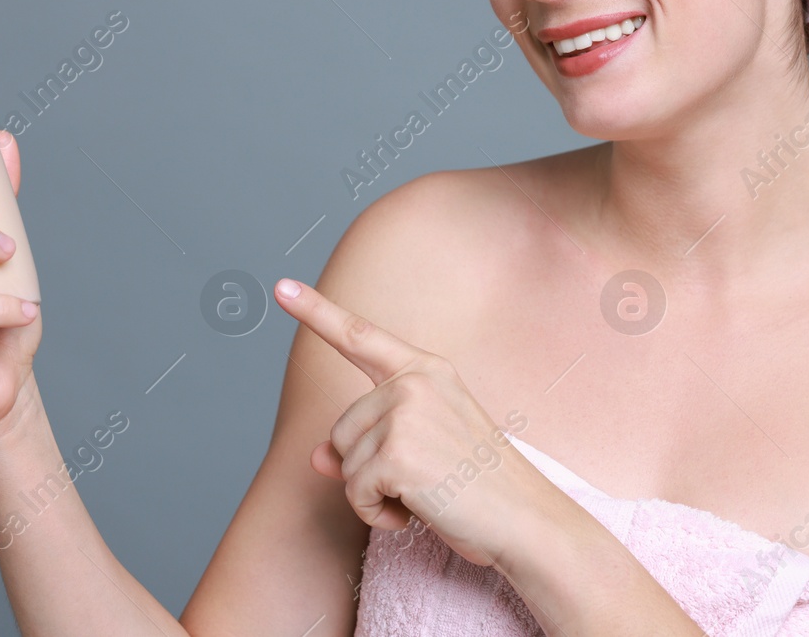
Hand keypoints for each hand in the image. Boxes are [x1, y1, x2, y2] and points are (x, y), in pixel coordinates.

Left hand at [274, 277, 541, 566]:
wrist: (527, 520)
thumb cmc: (479, 487)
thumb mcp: (420, 453)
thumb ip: (366, 444)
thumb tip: (316, 456)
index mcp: (427, 369)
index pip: (360, 336)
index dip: (316, 312)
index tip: (281, 288)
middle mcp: (414, 381)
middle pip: (341, 428)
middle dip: (367, 466)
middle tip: (423, 478)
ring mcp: (406, 413)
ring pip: (344, 462)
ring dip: (374, 493)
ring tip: (425, 493)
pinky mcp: (398, 452)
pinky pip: (355, 492)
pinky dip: (377, 514)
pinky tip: (416, 512)